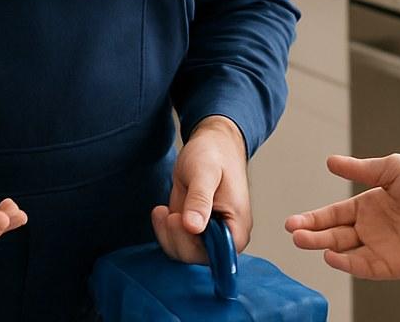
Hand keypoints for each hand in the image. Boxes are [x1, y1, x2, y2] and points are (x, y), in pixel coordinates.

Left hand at [151, 115, 250, 263]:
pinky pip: (175, 241)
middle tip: (171, 213)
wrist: (210, 143)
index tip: (181, 220)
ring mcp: (208, 233)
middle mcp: (225, 236)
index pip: (218, 256)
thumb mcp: (205, 172)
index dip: (194, 244)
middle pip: (196, 256)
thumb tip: (194, 227)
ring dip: (167, 234)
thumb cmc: (215, 154)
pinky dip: (164, 230)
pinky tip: (162, 211)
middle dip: (177, 237)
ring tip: (163, 210)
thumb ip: (200, 200)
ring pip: (182, 251)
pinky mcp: (193, 229)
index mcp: (237, 228)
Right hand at [284, 153, 399, 279]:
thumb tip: (331, 162)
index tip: (291, 222)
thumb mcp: (395, 169)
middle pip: (333, 234)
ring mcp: (381, 248)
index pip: (333, 214)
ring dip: (323, 248)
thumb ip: (362, 169)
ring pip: (344, 251)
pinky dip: (346, 264)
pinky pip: (364, 267)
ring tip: (304, 241)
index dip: (313, 218)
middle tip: (293, 232)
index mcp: (369, 204)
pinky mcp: (393, 265)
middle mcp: (371, 228)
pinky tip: (332, 256)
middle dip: (311, 234)